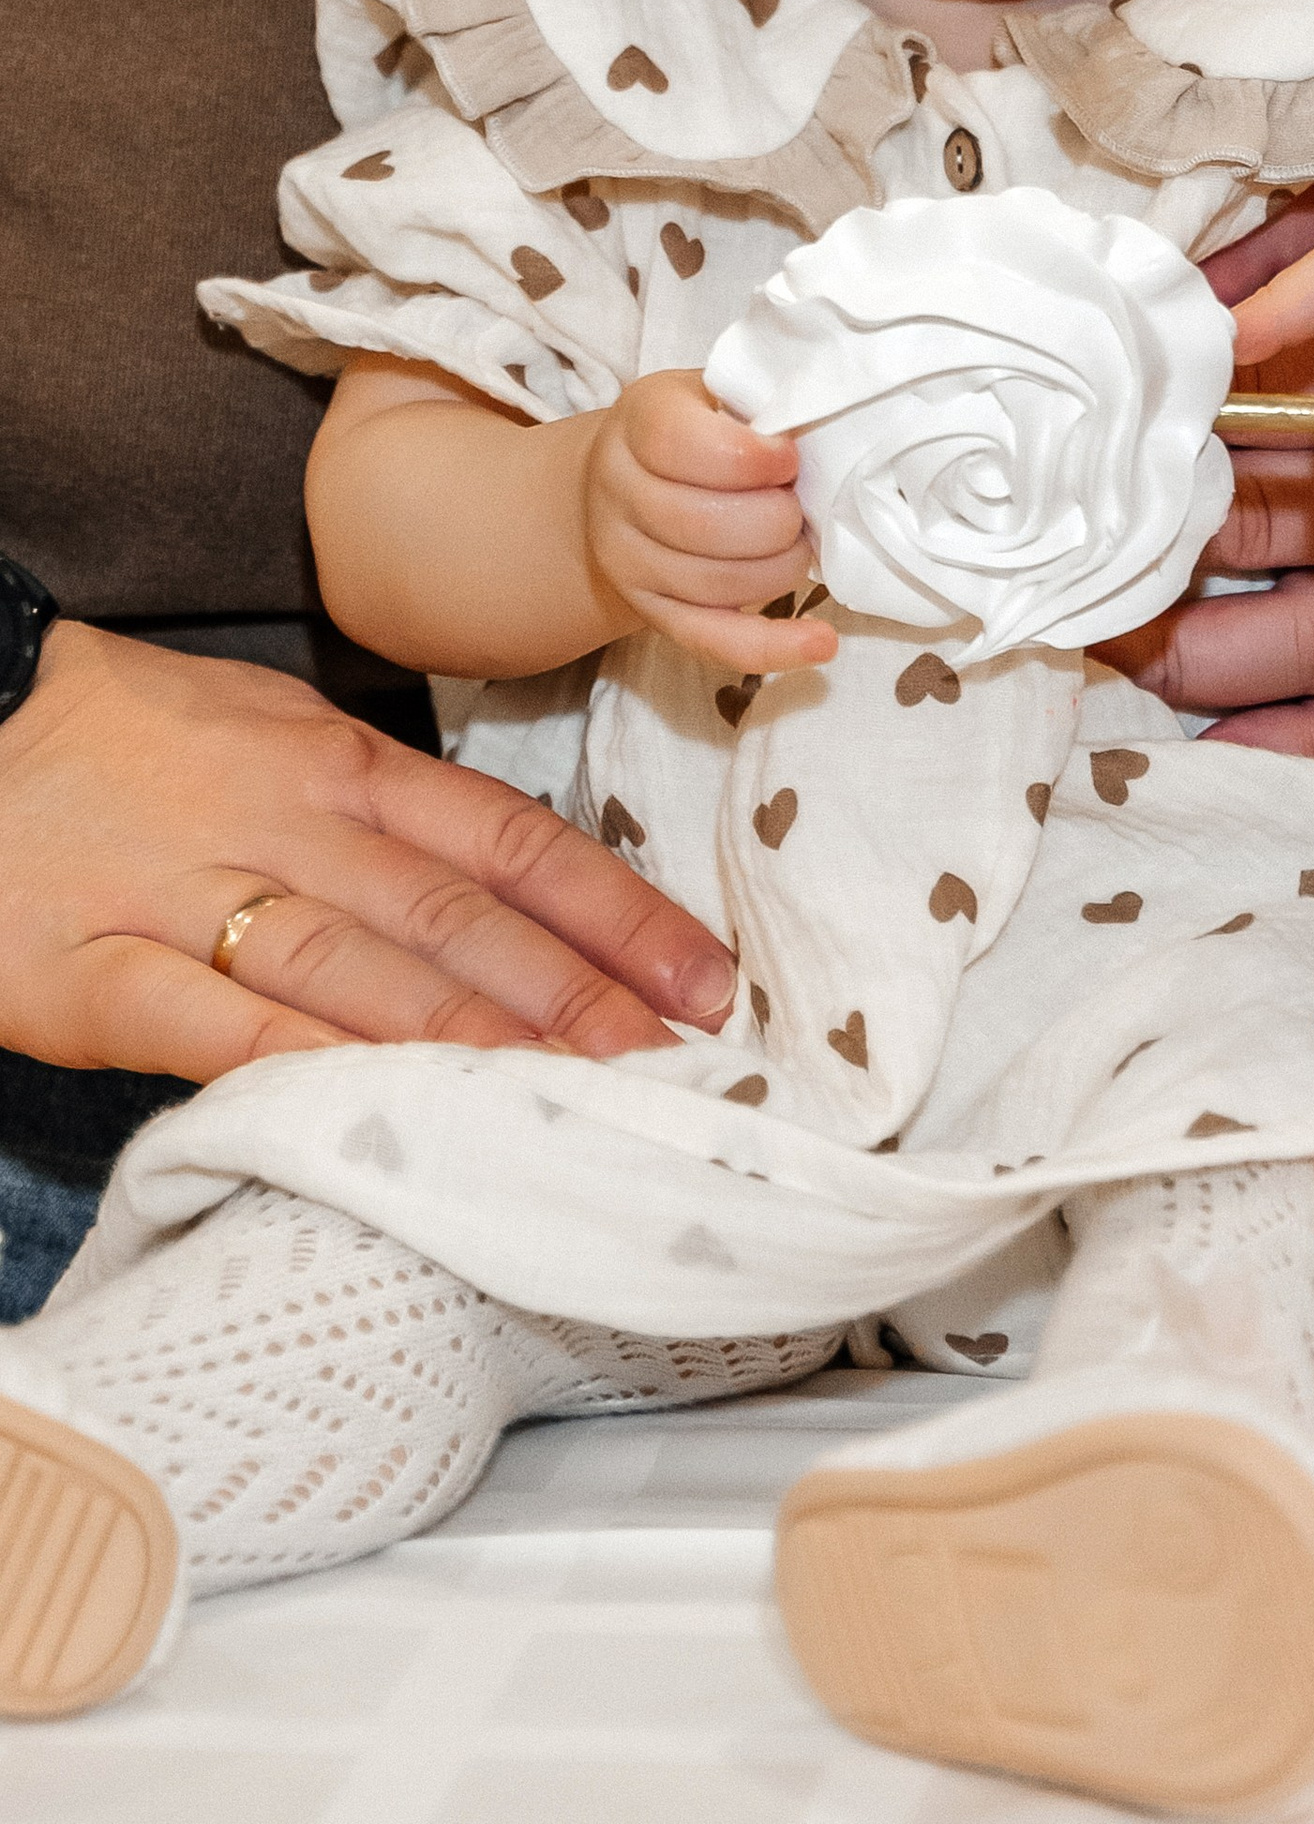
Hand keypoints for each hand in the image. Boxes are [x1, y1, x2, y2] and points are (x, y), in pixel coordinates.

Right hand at [0, 623, 738, 1082]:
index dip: (609, 909)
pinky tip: (381, 1109)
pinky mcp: (85, 969)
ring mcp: (180, 894)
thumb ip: (378, 797)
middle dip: (571, 992)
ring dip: (471, 1040)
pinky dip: (299, 1065)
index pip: (503, 838)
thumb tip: (510, 870)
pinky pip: (209, 1023)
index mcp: (336, 762)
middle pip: (450, 914)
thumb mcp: (265, 733)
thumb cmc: (124, 748)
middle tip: (671, 1058)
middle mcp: (279, 822)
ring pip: (351, 970)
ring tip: (570, 1095)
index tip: (698, 974)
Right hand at [583, 370, 826, 674]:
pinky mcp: (654, 612)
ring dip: (782, 566)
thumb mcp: (719, 393)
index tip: (790, 458)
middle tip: (798, 502)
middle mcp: (619, 493)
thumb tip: (827, 430)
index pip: (681, 445)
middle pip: (703, 524)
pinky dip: (772, 647)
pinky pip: (713, 641)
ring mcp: (629, 561)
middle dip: (777, 518)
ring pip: (716, 583)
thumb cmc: (699, 425)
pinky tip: (821, 644)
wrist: (627, 478)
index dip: (752, 458)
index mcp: (640, 422)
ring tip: (801, 542)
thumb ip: (763, 405)